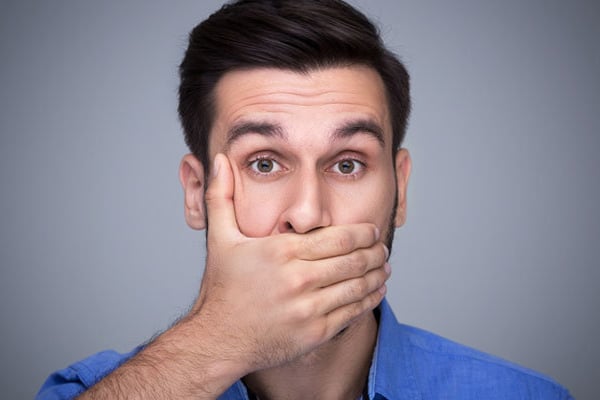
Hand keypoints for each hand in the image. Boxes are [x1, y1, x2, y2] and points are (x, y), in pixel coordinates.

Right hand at [188, 153, 389, 374]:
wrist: (219, 339)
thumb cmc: (223, 288)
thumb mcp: (219, 238)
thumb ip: (222, 195)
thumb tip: (220, 158)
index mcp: (282, 251)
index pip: (340, 237)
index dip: (364, 233)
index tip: (372, 230)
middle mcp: (298, 279)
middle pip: (355, 260)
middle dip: (375, 252)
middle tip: (383, 247)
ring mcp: (308, 308)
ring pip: (358, 286)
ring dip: (378, 274)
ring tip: (385, 267)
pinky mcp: (315, 333)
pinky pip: (353, 312)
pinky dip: (370, 300)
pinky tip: (376, 291)